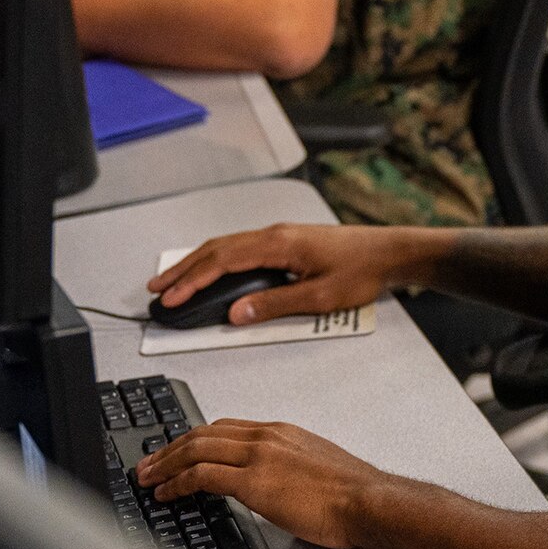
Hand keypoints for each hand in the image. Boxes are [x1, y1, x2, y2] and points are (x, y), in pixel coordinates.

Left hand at [136, 418, 392, 548]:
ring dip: (165, 463)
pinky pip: (202, 476)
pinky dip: (177, 483)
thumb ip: (287, 469)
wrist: (368, 501)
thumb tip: (272, 486)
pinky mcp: (254, 482)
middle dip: (169, 448)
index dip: (193, 439)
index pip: (223, 428)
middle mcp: (265, 437)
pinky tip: (166, 493)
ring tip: (148, 477)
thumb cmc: (351, 493)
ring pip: (195, 449)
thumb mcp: (314, 468)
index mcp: (279, 432)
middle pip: (202, 434)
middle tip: (148, 462)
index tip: (177, 450)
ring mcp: (259, 457)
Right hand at [148, 223, 429, 324]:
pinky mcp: (286, 242)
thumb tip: (235, 313)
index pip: (222, 261)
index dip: (192, 280)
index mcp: (278, 244)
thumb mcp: (318, 296)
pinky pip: (241, 248)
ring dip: (198, 264)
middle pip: (217, 250)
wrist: (390, 251)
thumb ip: (274, 305)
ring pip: (226, 247)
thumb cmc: (362, 271)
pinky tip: (212, 271)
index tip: (170, 297)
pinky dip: (219, 260)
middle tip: (157, 290)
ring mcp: (279, 236)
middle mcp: (274, 235)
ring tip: (175, 281)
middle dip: (183, 270)